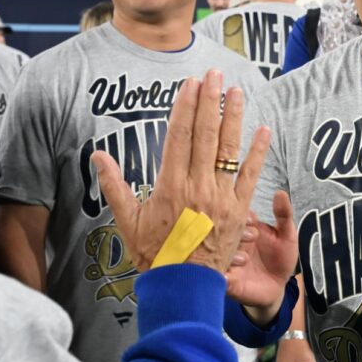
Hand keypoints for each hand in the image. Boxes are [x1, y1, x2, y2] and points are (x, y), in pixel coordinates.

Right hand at [91, 69, 270, 273]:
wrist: (182, 286)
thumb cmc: (154, 254)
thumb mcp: (127, 220)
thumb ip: (114, 185)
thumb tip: (97, 156)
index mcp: (170, 186)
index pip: (179, 136)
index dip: (185, 107)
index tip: (189, 85)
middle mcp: (197, 187)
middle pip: (206, 135)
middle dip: (210, 101)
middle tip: (213, 75)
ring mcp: (221, 198)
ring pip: (229, 150)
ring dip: (234, 118)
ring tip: (237, 91)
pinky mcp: (239, 211)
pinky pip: (251, 176)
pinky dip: (258, 153)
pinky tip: (263, 130)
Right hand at [225, 190, 297, 319]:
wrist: (277, 286)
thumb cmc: (281, 257)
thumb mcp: (287, 235)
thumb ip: (284, 215)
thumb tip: (280, 193)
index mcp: (244, 226)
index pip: (235, 213)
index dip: (240, 215)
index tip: (250, 221)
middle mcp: (231, 240)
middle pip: (223, 231)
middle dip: (234, 234)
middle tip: (251, 239)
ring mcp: (225, 258)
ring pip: (216, 252)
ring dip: (229, 254)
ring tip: (245, 259)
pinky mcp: (224, 277)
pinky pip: (215, 274)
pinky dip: (220, 274)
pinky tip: (230, 275)